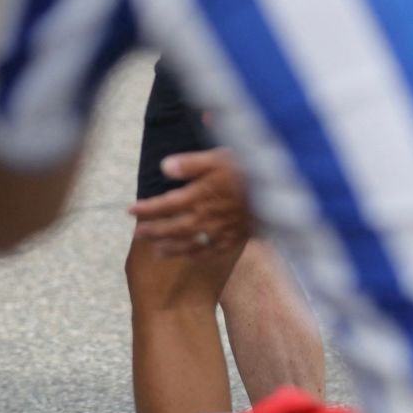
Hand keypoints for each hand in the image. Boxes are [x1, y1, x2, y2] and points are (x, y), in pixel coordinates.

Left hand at [127, 148, 251, 256]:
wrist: (282, 189)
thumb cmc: (250, 168)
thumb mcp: (219, 156)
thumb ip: (191, 164)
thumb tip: (164, 167)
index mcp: (200, 196)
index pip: (166, 205)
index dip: (147, 209)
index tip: (130, 210)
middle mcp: (206, 217)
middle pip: (173, 227)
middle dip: (154, 231)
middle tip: (137, 234)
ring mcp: (221, 230)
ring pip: (190, 243)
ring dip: (171, 247)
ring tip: (156, 251)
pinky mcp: (236, 238)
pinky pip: (212, 251)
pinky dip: (197, 255)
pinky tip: (189, 256)